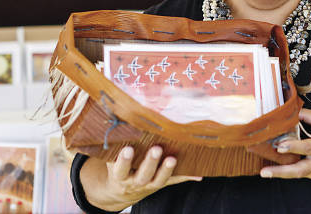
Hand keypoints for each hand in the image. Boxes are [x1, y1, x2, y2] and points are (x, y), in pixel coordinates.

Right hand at [82, 146, 201, 210]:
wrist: (122, 190)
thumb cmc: (119, 167)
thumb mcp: (111, 159)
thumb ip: (115, 144)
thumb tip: (118, 120)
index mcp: (120, 175)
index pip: (120, 169)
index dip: (124, 160)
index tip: (128, 149)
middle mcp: (134, 182)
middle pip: (142, 176)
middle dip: (150, 163)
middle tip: (156, 149)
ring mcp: (148, 185)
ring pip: (158, 180)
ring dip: (167, 170)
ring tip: (173, 159)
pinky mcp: (161, 184)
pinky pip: (174, 181)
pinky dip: (187, 176)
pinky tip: (198, 174)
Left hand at [259, 108, 310, 179]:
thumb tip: (293, 112)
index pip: (308, 147)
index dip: (294, 146)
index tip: (280, 145)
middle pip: (300, 170)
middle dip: (282, 171)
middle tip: (265, 171)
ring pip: (297, 175)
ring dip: (279, 174)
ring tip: (264, 173)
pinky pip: (298, 172)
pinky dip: (285, 170)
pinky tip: (271, 168)